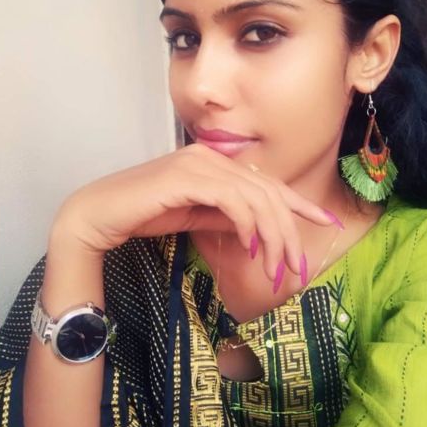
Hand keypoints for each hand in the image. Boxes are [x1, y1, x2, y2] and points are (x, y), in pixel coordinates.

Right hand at [51, 143, 338, 280]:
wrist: (100, 214)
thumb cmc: (145, 215)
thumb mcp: (197, 217)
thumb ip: (227, 216)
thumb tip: (258, 230)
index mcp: (216, 163)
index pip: (267, 183)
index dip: (299, 203)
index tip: (326, 221)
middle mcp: (211, 156)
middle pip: (268, 192)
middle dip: (288, 232)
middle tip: (294, 268)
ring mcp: (199, 163)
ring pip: (255, 197)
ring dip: (272, 236)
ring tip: (274, 269)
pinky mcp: (186, 175)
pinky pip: (232, 199)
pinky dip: (247, 223)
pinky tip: (250, 247)